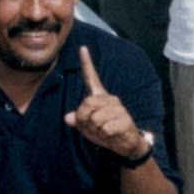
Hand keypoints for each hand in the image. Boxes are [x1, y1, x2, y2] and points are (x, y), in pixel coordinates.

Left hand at [63, 45, 148, 160]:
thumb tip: (68, 118)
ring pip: (95, 119)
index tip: (82, 47)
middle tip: (94, 127)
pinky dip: (105, 135)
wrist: (124, 146)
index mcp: (99, 97)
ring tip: (105, 131)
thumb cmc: (105, 132)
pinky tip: (113, 135)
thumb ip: (77, 120)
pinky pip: (105, 128)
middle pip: (86, 105)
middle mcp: (109, 99)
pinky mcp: (125, 119)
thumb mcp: (87, 127)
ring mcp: (118, 108)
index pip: (91, 77)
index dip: (86, 63)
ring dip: (96, 130)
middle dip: (85, 120)